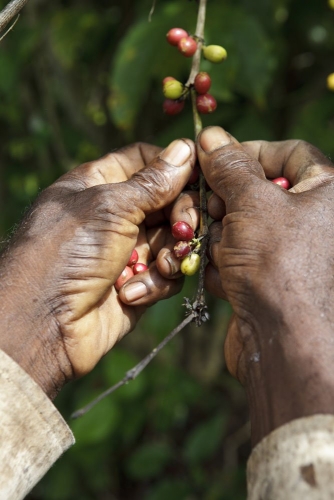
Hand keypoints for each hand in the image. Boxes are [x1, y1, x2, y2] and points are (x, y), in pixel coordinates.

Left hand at [0, 140, 195, 398]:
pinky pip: (164, 274)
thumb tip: (186, 148)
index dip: (174, 165)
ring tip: (159, 267)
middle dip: (181, 216)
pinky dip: (155, 282)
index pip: (145, 160)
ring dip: (170, 253)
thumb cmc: (66, 253)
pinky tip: (131, 293)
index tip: (201, 175)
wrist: (43, 325)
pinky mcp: (136, 283)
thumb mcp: (109, 207)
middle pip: (167, 201)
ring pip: (172, 239)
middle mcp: (114, 215)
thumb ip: (152, 182)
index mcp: (99, 184)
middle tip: (184, 229)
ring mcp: (126, 250)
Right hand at [197, 126, 333, 444]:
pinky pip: (238, 258)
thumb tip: (211, 136)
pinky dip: (225, 265)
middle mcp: (314, 222)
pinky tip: (226, 279)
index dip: (250, 151)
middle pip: (258, 192)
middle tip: (210, 209)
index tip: (215, 156)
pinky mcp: (268, 281)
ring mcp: (290, 253)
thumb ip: (231, 166)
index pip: (289, 153)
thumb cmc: (279, 261)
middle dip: (227, 202)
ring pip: (242, 227)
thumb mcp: (252, 201)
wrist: (285, 340)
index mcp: (327, 193)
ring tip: (219, 252)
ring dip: (220, 237)